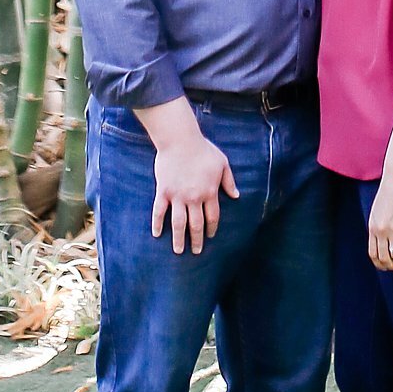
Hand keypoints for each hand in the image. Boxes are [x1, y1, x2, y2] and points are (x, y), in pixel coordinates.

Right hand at [148, 118, 238, 253]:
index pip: (212, 217)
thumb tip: (236, 196)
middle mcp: (194, 198)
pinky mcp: (164, 191)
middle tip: (196, 251)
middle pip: (196, 224)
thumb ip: (229, 181)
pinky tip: (156, 234)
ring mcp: (178, 196)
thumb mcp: (222, 163)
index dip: (212, 229)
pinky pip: (159, 211)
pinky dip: (157, 223)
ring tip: (178, 251)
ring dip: (179, 239)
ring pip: (179, 223)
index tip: (210, 236)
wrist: (180, 139)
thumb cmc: (203, 149)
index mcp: (210, 192)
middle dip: (197, 240)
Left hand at [366, 163, 392, 270]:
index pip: (373, 253)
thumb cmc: (388, 191)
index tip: (385, 265)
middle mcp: (381, 230)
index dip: (379, 263)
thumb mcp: (377, 210)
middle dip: (391, 266)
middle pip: (384, 258)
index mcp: (372, 226)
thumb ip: (377, 225)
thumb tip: (381, 239)